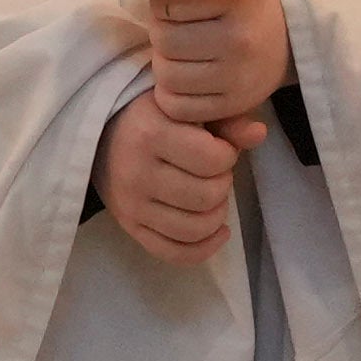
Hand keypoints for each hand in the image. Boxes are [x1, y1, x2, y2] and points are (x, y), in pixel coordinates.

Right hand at [95, 98, 244, 259]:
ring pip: (194, 229)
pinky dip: (204, 248)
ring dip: (215, 214)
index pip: (213, 160)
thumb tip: (259, 134)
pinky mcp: (130, 228)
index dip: (227, 155)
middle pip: (206, 197)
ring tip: (211, 195)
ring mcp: (131, 206)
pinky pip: (175, 253)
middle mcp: (137, 173)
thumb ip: (225, 119)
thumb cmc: (153, 115)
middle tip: (213, 171)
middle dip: (222, 184)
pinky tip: (218, 230)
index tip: (219, 147)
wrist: (101, 133)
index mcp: (151, 134)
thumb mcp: (186, 106)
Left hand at [135, 0, 287, 122]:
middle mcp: (241, 36)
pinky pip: (176, 106)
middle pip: (163, 39)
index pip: (164, 0)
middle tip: (183, 27)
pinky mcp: (235, 104)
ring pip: (166, 75)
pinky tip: (190, 76)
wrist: (286, 33)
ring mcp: (240, 75)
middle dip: (163, 31)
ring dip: (166, 62)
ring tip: (187, 50)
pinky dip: (173, 93)